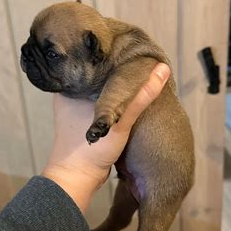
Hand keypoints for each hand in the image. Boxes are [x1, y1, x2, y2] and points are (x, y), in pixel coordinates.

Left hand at [42, 63, 169, 210]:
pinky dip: (110, 101)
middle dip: (115, 71)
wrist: (76, 180)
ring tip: (135, 74)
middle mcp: (67, 94)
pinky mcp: (81, 120)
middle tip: (137, 60)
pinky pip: (98, 103)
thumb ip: (141, 97)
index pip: (91, 61)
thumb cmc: (91, 150)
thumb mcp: (120, 122)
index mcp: (68, 87)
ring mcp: (73, 108)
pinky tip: (125, 97)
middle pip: (97, 75)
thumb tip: (162, 69)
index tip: (131, 49)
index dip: (112, 55)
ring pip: (98, 89)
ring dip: (114, 87)